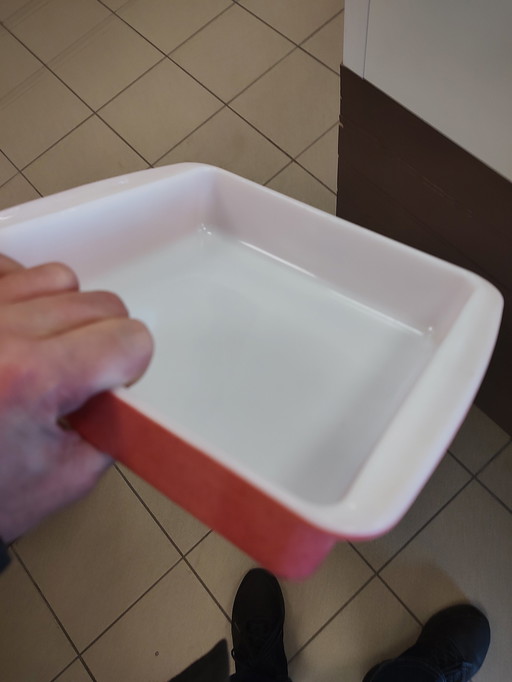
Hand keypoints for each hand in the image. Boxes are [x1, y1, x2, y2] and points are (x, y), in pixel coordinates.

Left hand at [0, 254, 152, 541]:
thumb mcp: (65, 478)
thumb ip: (115, 428)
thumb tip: (129, 389)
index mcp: (30, 379)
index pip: (129, 339)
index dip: (130, 365)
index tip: (112, 382)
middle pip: (101, 304)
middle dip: (103, 341)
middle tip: (75, 377)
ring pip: (59, 278)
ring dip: (63, 312)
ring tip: (40, 351)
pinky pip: (11, 266)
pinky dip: (22, 290)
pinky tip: (14, 327)